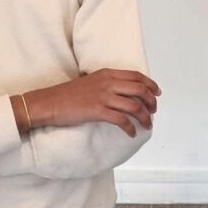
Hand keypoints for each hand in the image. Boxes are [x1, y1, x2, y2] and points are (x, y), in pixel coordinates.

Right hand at [41, 68, 160, 138]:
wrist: (50, 102)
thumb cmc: (68, 94)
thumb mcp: (91, 82)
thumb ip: (107, 83)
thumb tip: (123, 93)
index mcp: (107, 74)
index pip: (136, 76)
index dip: (150, 84)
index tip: (157, 93)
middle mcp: (108, 83)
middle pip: (140, 90)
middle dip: (151, 102)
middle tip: (153, 112)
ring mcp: (104, 97)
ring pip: (134, 106)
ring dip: (144, 117)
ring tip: (147, 126)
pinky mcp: (98, 111)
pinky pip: (122, 120)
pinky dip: (130, 128)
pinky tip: (131, 133)